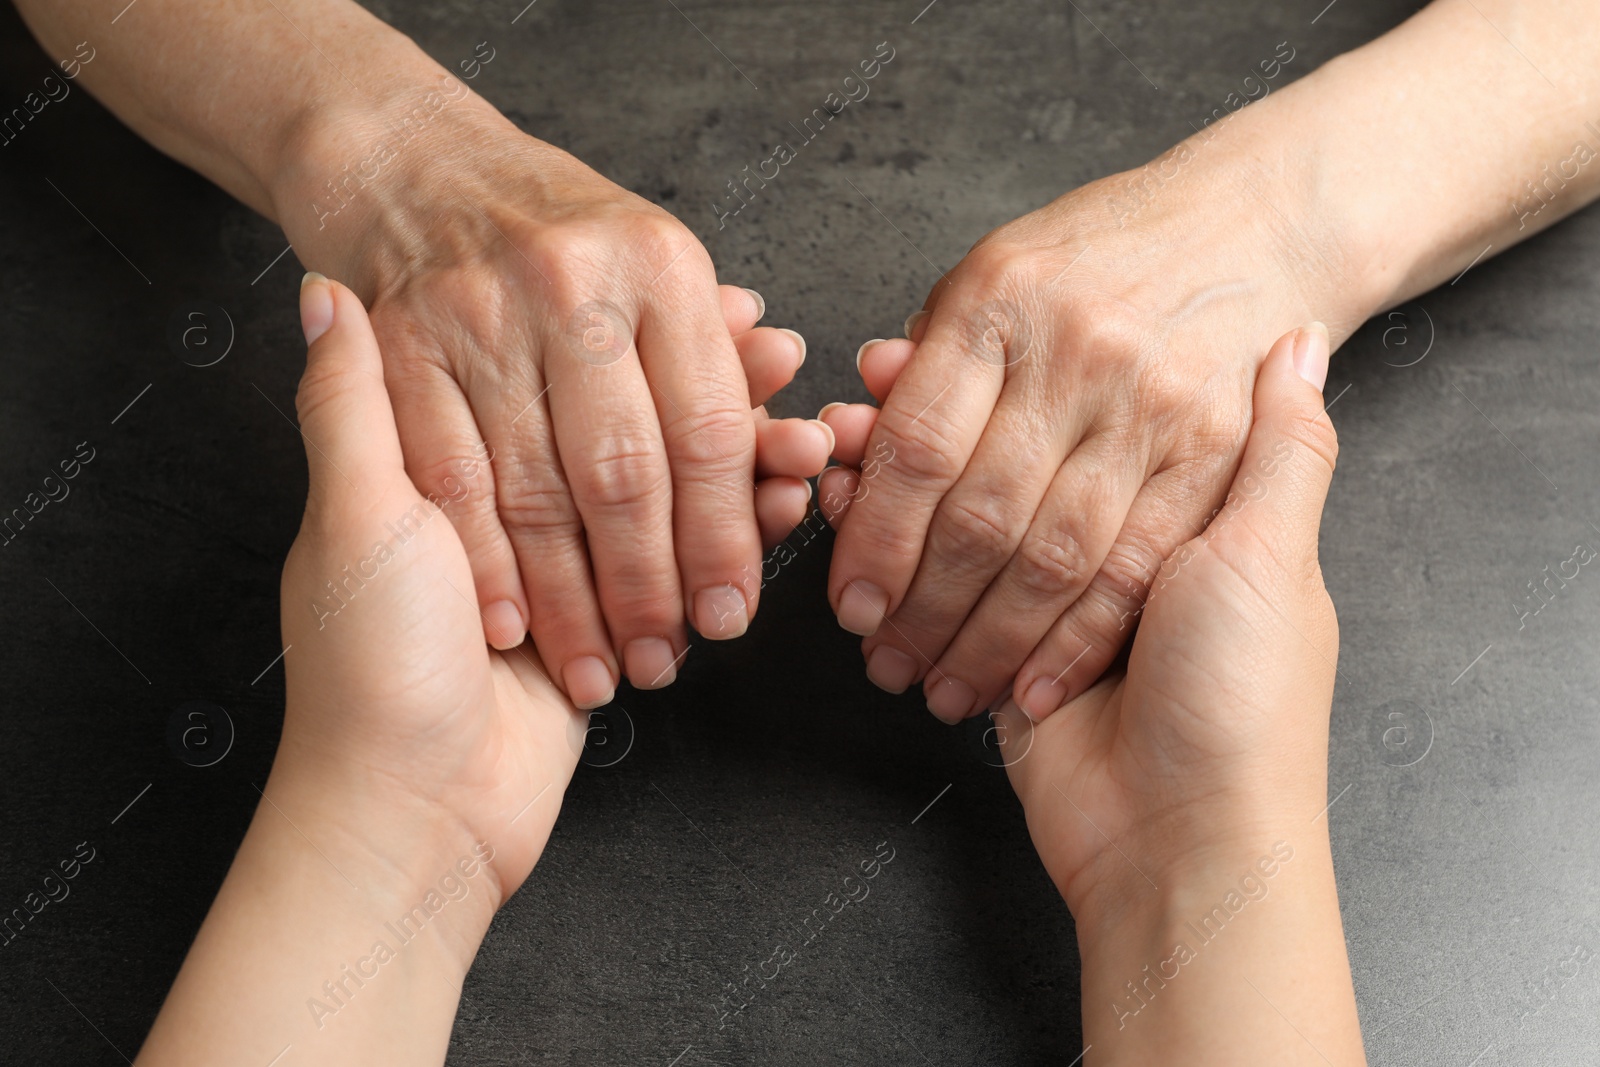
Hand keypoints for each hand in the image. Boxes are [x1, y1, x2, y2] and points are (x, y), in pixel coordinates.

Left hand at [275, 274, 827, 894]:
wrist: (415, 812)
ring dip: (747, 457)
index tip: (721, 303)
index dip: (644, 336)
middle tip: (786, 357)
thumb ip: (353, 405)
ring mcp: (576, 558)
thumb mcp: (353, 517)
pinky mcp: (620, 616)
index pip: (569, 369)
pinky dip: (746, 526)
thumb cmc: (371, 665)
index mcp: (455, 458)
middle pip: (639, 421)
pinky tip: (793, 494)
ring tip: (810, 433)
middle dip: (717, 396)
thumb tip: (322, 290)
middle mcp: (522, 495)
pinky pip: (693, 555)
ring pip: (677, 484)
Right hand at [278, 97, 828, 707]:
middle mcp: (572, 283)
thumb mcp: (654, 269)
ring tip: (602, 668)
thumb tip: (796, 445)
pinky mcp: (399, 346)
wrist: (413, 165)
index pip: (710, 430)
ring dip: (572, 602)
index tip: (732, 615)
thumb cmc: (558, 237)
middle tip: (668, 658)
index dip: (726, 538)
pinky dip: (485, 567)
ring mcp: (479, 314)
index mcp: (660, 264)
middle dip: (651, 588)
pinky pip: (451, 483)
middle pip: (626, 474)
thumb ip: (719, 363)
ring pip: (538, 494)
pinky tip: (515, 628)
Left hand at [821, 127, 1359, 722]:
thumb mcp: (993, 274)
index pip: (919, 446)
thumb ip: (924, 366)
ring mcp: (1154, 406)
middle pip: (982, 514)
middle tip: (888, 664)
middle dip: (923, 611)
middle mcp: (1077, 354)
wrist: (1255, 221)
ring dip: (992, 643)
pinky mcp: (1217, 454)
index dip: (877, 541)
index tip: (850, 605)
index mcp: (1000, 303)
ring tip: (946, 690)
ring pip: (1056, 556)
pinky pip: (1136, 568)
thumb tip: (851, 442)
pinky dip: (1079, 642)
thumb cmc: (1100, 254)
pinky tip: (1032, 687)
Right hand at [825, 322, 1337, 892]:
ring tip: (834, 444)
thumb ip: (1283, 451)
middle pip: (998, 464)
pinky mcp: (990, 655)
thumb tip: (1301, 342)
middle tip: (862, 389)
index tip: (957, 339)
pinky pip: (928, 589)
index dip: (1014, 379)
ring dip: (892, 484)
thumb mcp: (1272, 556)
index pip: (1074, 419)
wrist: (1185, 843)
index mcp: (1174, 509)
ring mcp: (1041, 601)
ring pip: (954, 518)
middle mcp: (1104, 544)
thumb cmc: (1245, 697)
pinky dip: (881, 548)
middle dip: (932, 431)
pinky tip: (839, 504)